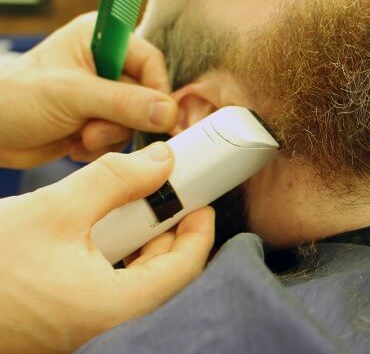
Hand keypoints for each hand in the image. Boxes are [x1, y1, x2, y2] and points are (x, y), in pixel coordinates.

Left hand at [0, 13, 176, 167]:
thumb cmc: (14, 100)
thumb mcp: (71, 95)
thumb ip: (123, 102)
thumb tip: (168, 112)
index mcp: (100, 38)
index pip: (150, 61)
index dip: (157, 90)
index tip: (158, 118)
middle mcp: (106, 63)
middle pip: (147, 95)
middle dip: (123, 120)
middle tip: (94, 130)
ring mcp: (104, 94)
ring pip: (137, 121)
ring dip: (110, 136)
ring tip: (80, 137)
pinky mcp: (99, 119)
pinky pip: (122, 136)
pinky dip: (102, 146)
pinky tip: (75, 143)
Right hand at [0, 142, 213, 353]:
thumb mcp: (55, 210)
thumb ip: (114, 180)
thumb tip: (162, 160)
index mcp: (114, 306)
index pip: (185, 268)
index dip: (199, 230)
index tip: (200, 200)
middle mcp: (107, 323)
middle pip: (163, 273)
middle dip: (169, 230)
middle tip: (167, 194)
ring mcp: (87, 323)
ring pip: (136, 279)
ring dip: (140, 240)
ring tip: (134, 204)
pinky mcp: (68, 317)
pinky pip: (109, 284)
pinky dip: (115, 254)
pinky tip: (101, 228)